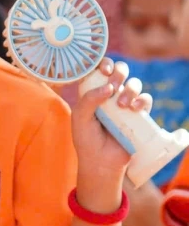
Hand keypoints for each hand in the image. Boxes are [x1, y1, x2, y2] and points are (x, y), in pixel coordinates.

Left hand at [71, 59, 149, 208]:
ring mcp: (125, 103)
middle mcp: (110, 95)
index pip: (100, 70)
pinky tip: (135, 108)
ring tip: (122, 105)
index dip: (103, 64)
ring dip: (130, 89)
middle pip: (120, 71)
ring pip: (134, 83)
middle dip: (119, 72)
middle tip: (113, 84)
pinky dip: (142, 100)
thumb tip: (108, 88)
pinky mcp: (138, 114)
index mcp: (93, 92)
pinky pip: (146, 99)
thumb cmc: (86, 140)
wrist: (101, 162)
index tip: (103, 70)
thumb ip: (88, 100)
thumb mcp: (79, 118)